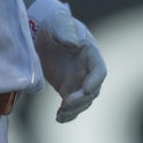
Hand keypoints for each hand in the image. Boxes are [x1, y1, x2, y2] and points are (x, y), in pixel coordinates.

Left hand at [33, 5, 106, 121]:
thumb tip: (74, 43)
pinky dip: (67, 114)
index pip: (99, 71)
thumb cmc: (55, 25)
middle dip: (81, 99)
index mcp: (91, 54)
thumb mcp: (59, 25)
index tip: (86, 89)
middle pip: (92, 90)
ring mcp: (78, 80)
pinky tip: (59, 118)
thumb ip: (66, 32)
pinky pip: (71, 105)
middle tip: (65, 104)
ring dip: (74, 109)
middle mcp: (88, 70)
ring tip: (60, 114)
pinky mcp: (67, 88)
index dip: (95, 81)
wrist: (43, 33)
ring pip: (83, 101)